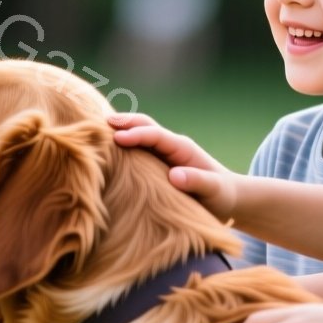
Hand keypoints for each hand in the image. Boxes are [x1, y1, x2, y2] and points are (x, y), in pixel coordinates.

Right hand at [109, 113, 238, 219]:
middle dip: (124, 123)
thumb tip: (174, 175)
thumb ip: (198, 182)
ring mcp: (162, 153)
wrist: (227, 198)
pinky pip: (137, 150)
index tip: (117, 139)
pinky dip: (122, 146)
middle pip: (144, 125)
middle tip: (98, 125)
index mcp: (182, 148)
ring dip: (120, 131)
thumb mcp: (214, 191)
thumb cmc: (221, 196)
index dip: (137, 134)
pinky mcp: (156, 163)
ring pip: (138, 134)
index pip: (156, 135)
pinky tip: (106, 151)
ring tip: (95, 133)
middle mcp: (170, 146)